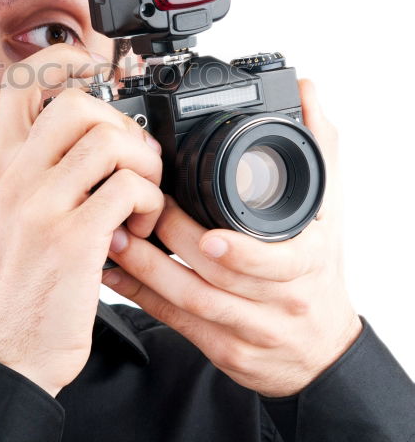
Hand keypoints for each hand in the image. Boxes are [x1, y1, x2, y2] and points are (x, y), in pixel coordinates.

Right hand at [0, 43, 163, 397]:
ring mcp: (41, 204)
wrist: (14, 349)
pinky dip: (147, 202)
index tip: (100, 80)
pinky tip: (139, 226)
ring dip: (144, 165)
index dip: (66, 61)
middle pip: (77, 101)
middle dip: (121, 123)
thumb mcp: (19, 210)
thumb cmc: (27, 279)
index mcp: (4, 162)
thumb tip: (98, 128)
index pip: (22, 79)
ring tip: (142, 195)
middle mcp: (17, 174)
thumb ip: (46, 167)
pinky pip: (127, 189)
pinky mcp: (73, 239)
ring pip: (110, 141)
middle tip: (133, 160)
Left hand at [101, 80, 361, 396]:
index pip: (275, 261)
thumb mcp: (330, 208)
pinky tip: (113, 275)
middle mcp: (280, 300)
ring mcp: (250, 330)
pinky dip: (141, 297)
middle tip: (135, 211)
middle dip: (173, 244)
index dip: (240, 251)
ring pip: (191, 301)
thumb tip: (306, 91)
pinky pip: (176, 323)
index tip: (208, 237)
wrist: (321, 350)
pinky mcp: (223, 350)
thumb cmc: (319, 271)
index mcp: (305, 262)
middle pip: (221, 277)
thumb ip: (318, 146)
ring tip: (112, 238)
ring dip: (147, 270)